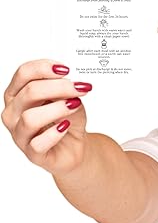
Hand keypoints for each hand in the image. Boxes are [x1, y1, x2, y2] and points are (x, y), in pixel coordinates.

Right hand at [1, 59, 92, 175]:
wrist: (75, 148)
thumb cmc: (68, 122)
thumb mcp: (71, 101)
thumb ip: (67, 92)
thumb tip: (69, 84)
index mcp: (18, 94)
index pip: (24, 74)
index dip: (44, 68)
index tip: (66, 69)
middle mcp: (14, 113)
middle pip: (29, 92)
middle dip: (58, 87)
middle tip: (79, 88)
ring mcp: (20, 134)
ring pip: (30, 118)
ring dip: (57, 109)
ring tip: (74, 106)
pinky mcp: (32, 154)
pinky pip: (38, 143)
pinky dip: (54, 134)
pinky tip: (65, 127)